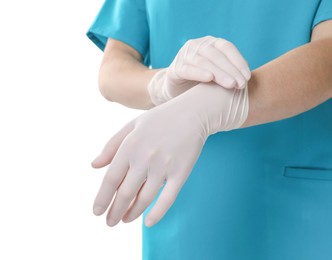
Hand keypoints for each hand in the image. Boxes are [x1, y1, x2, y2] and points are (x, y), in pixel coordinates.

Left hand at [92, 82, 248, 226]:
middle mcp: (145, 158)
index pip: (111, 179)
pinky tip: (148, 223)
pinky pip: (168, 198)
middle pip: (125, 193)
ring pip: (144, 198)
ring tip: (125, 220)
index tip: (96, 212)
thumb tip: (94, 166)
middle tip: (109, 222)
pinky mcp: (181, 172)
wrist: (193, 113)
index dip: (102, 199)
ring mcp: (164, 166)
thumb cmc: (160, 119)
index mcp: (130, 146)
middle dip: (114, 211)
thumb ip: (111, 146)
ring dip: (132, 214)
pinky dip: (157, 213)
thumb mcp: (131, 126)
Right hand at [147, 36, 250, 104]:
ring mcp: (184, 56)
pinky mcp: (175, 69)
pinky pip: (188, 70)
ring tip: (231, 84)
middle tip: (241, 84)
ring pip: (204, 62)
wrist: (176, 90)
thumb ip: (228, 71)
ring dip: (219, 73)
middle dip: (231, 69)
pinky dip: (199, 73)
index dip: (238, 61)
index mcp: (210, 43)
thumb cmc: (201, 82)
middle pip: (217, 55)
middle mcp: (197, 46)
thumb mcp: (216, 73)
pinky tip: (209, 78)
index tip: (247, 76)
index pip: (227, 47)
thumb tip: (246, 77)